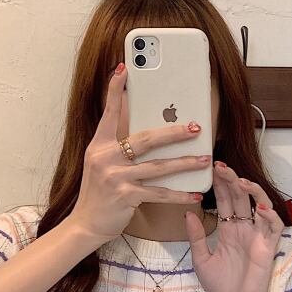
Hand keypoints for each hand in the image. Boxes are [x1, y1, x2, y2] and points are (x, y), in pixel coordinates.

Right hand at [68, 62, 210, 243]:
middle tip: (196, 127)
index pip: (109, 113)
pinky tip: (195, 193)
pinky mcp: (126, 197)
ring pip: (158, 166)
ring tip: (204, 159)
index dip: (115, 90)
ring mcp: (116, 177)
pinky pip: (160, 193)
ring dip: (185, 163)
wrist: (86, 223)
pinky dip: (180, 194)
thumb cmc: (99, 192)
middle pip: (146, 139)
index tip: (123, 69)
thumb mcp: (101, 163)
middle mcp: (105, 158)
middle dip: (174, 132)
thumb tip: (141, 126)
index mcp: (99, 145)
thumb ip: (117, 144)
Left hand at [184, 161, 284, 291]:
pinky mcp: (268, 248)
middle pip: (241, 198)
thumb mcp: (202, 260)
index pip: (226, 201)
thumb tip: (188, 212)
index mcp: (229, 230)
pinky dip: (270, 216)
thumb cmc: (222, 287)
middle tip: (220, 166)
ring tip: (240, 181)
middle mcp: (245, 229)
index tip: (211, 168)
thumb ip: (196, 237)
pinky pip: (274, 227)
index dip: (221, 185)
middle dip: (232, 180)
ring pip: (262, 206)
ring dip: (253, 192)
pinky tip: (259, 209)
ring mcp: (258, 237)